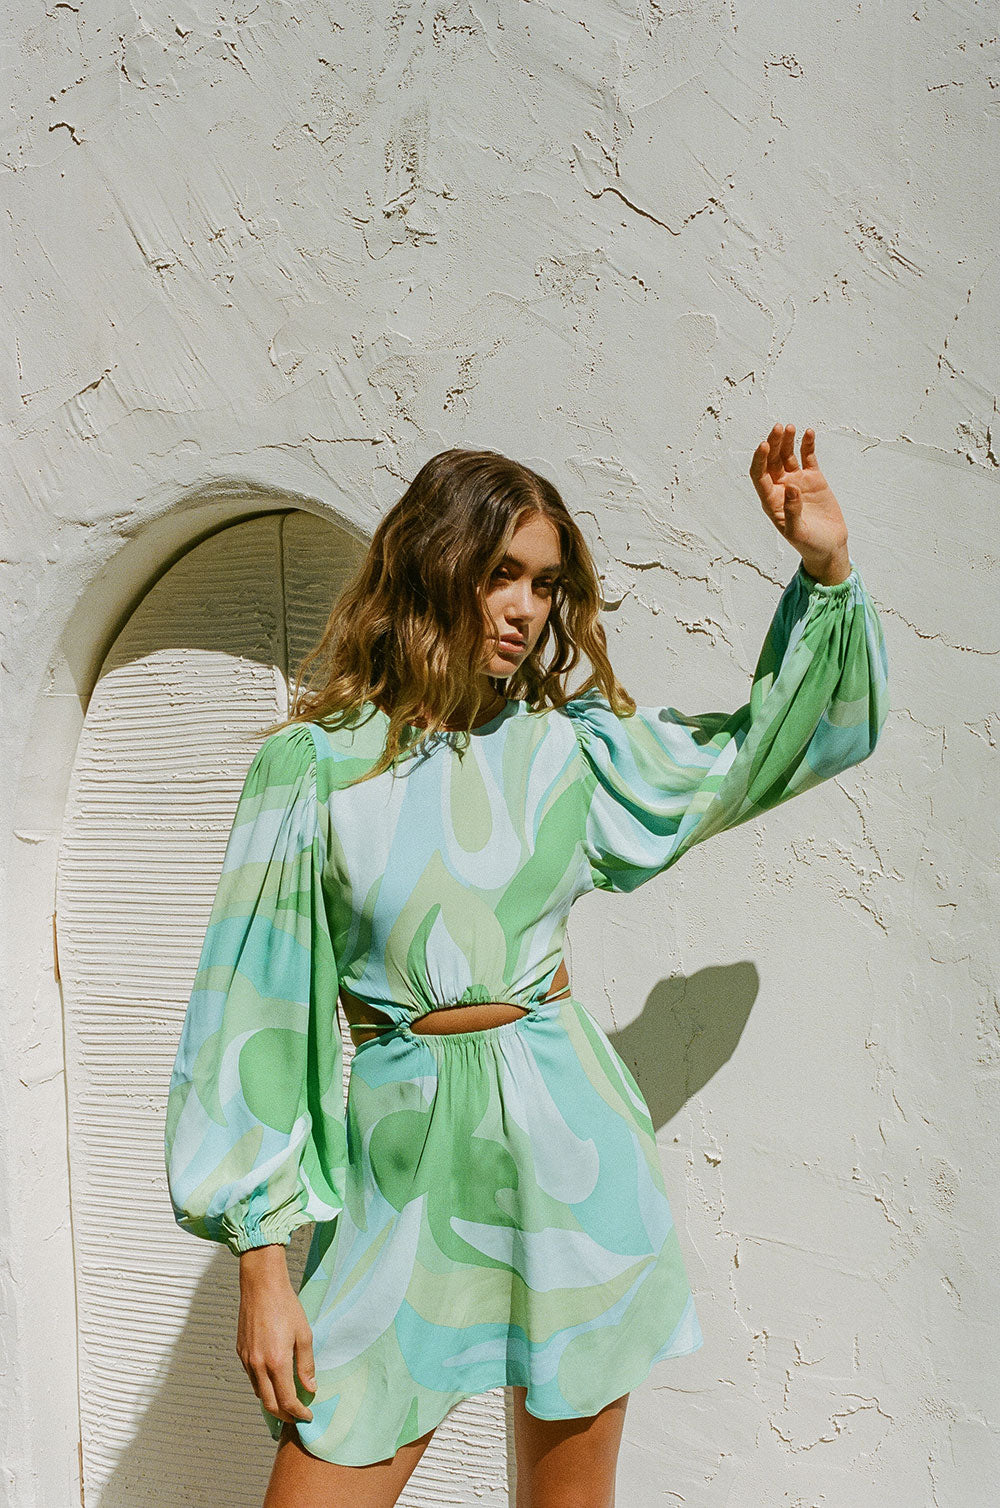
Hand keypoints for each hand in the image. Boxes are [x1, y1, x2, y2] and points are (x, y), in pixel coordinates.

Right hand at [237, 1248, 315, 1423]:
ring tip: (288, 1399)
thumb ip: (306, 1364)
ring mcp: (247, 1360)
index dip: (298, 1413)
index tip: (307, 1416)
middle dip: (284, 1415)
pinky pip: (251, 1378)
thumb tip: (310, 1388)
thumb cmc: (285, 1306)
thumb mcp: (304, 1334)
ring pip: (258, 1392)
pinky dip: (263, 1385)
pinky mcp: (240, 1352)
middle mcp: (258, 1365)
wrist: (261, 1285)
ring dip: (273, 1401)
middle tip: (297, 1416)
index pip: (286, 1401)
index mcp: (277, 1362)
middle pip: (269, 1404)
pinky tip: (274, 1379)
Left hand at [749, 423, 850, 583]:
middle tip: (778, 428)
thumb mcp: (798, 532)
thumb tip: (791, 486)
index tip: (764, 444)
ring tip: (790, 427)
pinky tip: (808, 433)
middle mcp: (781, 488)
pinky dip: (807, 445)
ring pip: (787, 456)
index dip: (759, 459)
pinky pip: (808, 458)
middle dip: (773, 444)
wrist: (829, 547)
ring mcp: (797, 482)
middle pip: (771, 461)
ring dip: (787, 441)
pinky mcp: (813, 479)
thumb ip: (792, 511)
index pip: (759, 475)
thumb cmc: (809, 545)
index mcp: (771, 501)